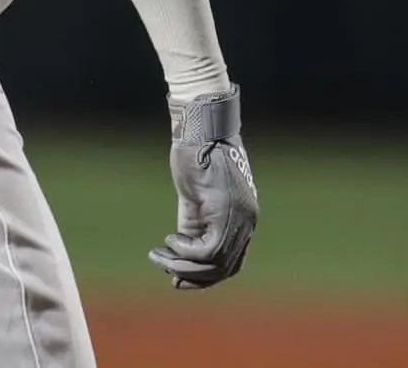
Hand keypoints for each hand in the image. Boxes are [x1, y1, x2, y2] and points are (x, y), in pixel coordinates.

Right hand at [148, 86, 257, 289]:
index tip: (179, 278)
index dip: (206, 276)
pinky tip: (169, 240)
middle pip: (225, 268)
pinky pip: (207, 249)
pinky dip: (185, 251)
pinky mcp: (225, 211)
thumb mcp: (196, 200)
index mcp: (244, 219)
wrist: (199, 129)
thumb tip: (179, 255)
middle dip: (194, 277)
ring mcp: (239, 217)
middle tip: (168, 274)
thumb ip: (195, 226)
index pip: (232, 263)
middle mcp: (247, 222)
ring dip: (184, 266)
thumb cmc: (195, 158)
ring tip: (160, 256)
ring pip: (216, 263)